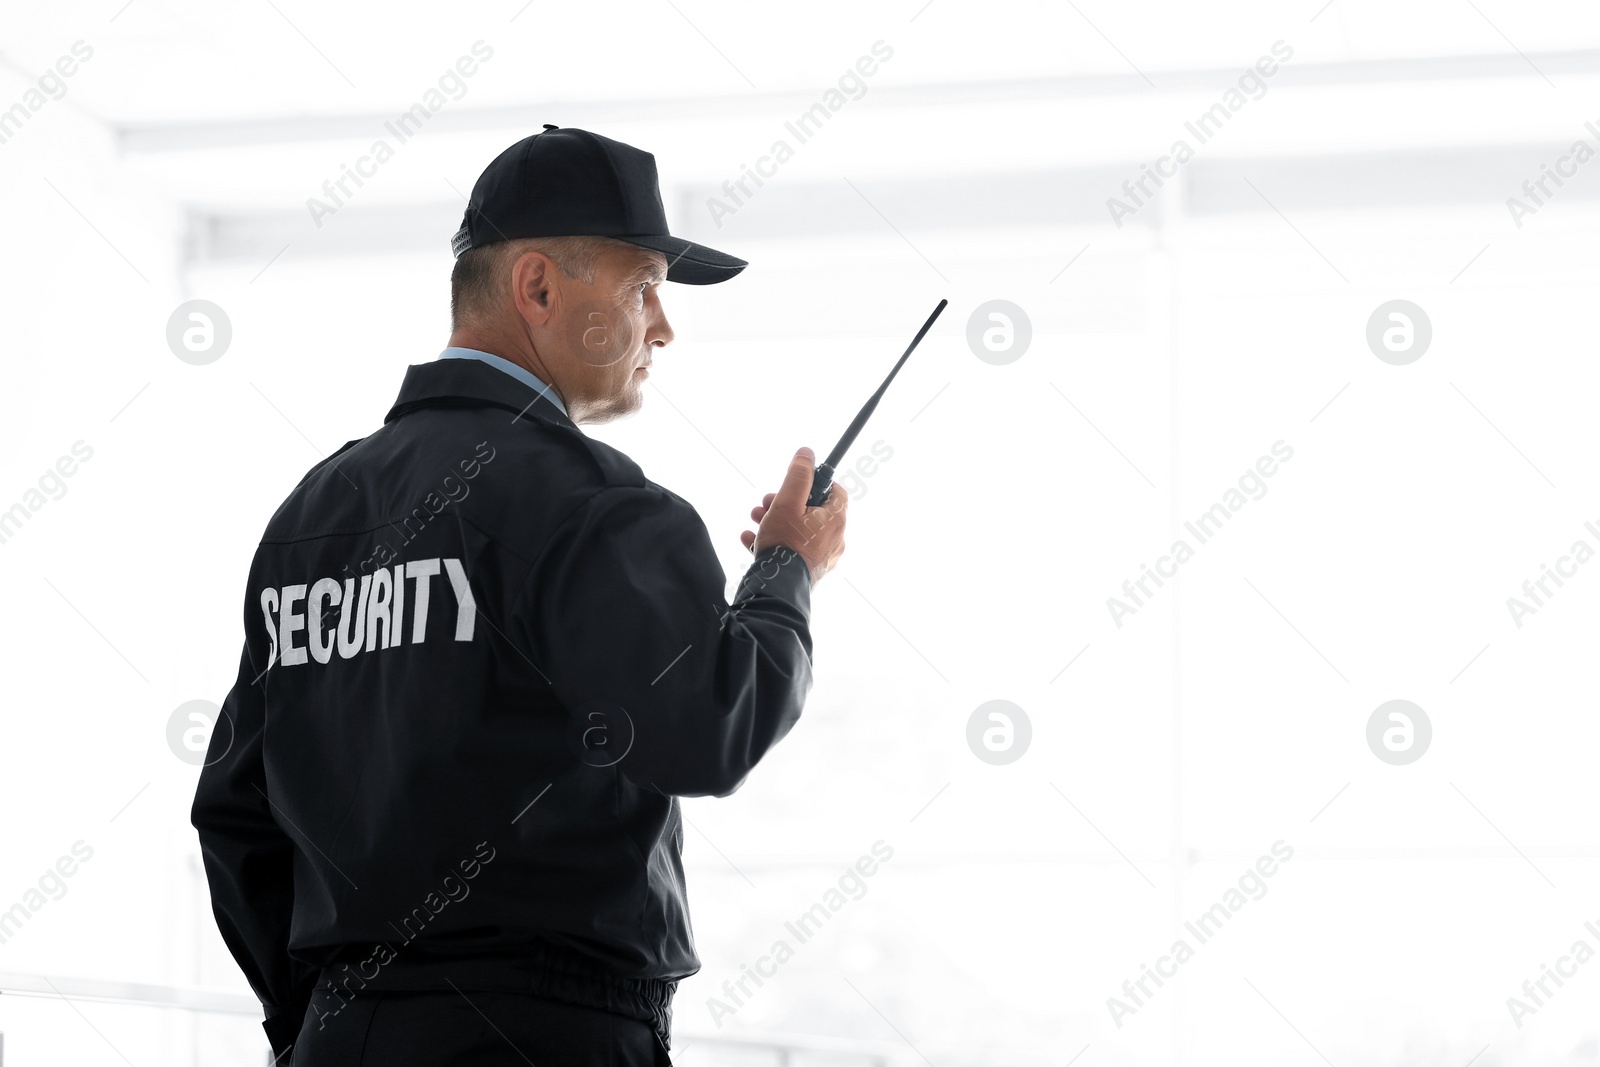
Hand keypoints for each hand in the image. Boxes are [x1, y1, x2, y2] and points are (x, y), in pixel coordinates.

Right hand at [740, 447, 847, 583]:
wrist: (778, 588)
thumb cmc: (785, 544)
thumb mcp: (787, 502)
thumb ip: (797, 476)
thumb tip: (806, 454)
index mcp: (835, 519)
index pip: (835, 491)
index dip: (815, 482)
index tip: (795, 482)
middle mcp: (834, 539)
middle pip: (813, 510)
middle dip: (785, 502)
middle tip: (766, 502)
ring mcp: (822, 557)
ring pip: (800, 530)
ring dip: (775, 520)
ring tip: (755, 519)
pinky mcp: (808, 571)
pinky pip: (793, 550)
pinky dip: (775, 541)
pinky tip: (751, 539)